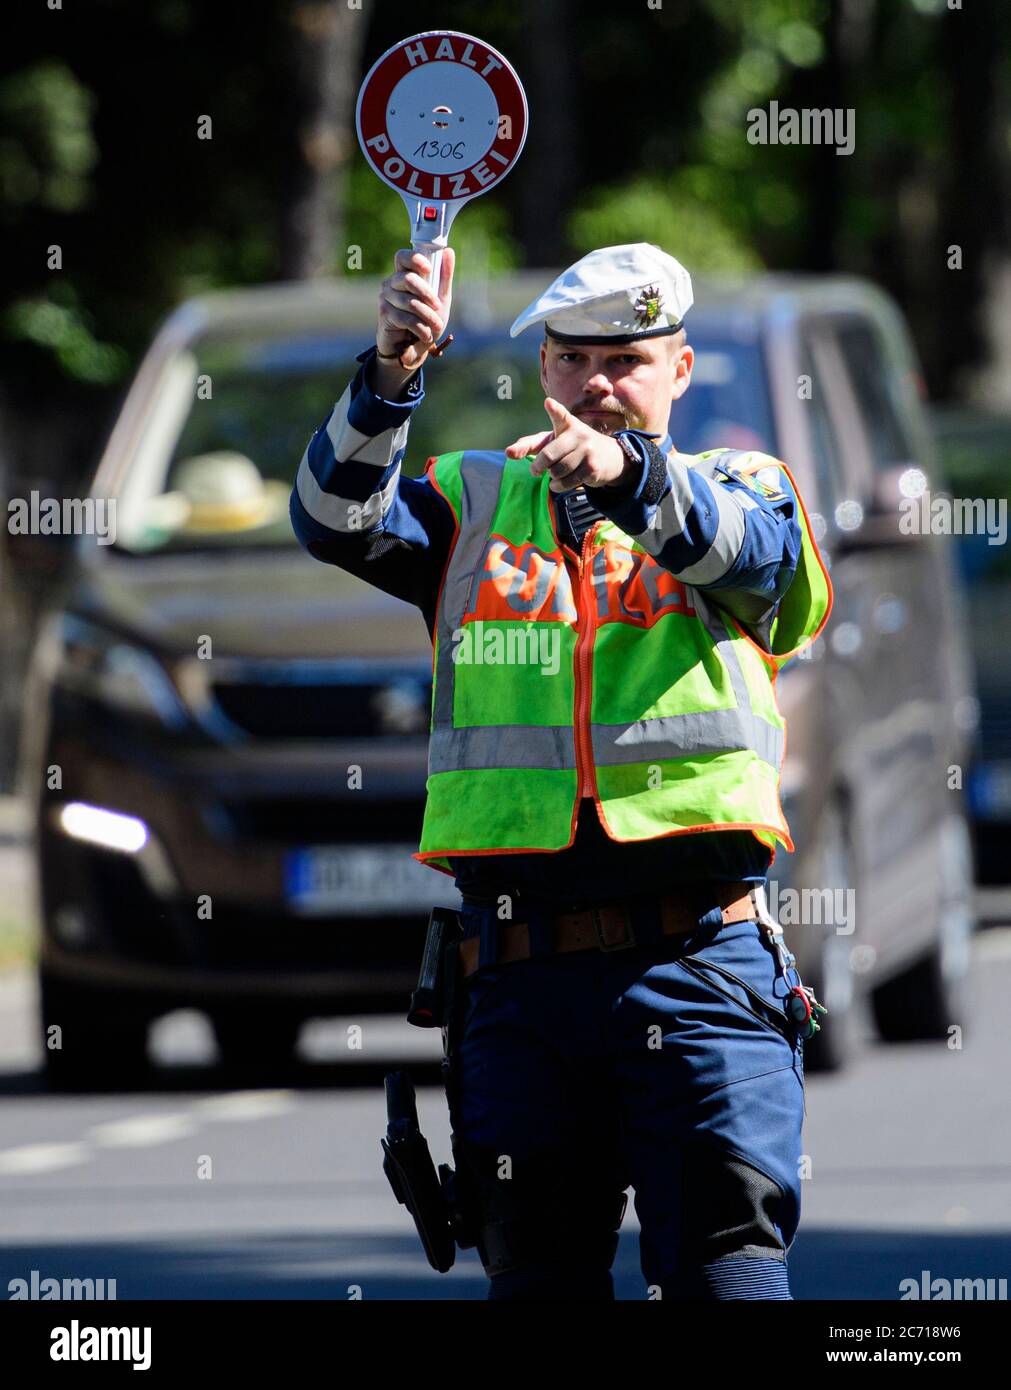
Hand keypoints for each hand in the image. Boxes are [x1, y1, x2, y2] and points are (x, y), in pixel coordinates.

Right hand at [376, 247, 454, 373]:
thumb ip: (444, 277)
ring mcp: (385, 298)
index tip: (428, 269)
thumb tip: (449, 251)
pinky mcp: (385, 314)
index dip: (414, 259)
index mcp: (403, 274)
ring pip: (410, 302)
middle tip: (438, 306)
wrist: (413, 349)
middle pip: (407, 278)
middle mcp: (391, 283)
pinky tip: (425, 335)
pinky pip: (406, 318)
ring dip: (428, 316)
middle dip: (427, 293)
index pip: (402, 257)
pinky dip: (421, 329)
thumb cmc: (426, 321)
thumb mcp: (440, 299)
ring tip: (436, 326)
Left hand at [504, 398, 628, 492]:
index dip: (554, 410)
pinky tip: (559, 482)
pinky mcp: (592, 468)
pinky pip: (567, 482)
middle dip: (538, 467)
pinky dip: (558, 486)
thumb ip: (530, 444)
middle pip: (549, 456)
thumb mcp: (553, 440)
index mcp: (567, 424)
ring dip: (551, 477)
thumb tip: (508, 453)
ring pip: (557, 471)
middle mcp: (578, 435)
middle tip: (535, 471)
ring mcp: (587, 451)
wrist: (609, 457)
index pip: (560, 415)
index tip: (548, 403)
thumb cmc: (573, 447)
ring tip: (553, 474)